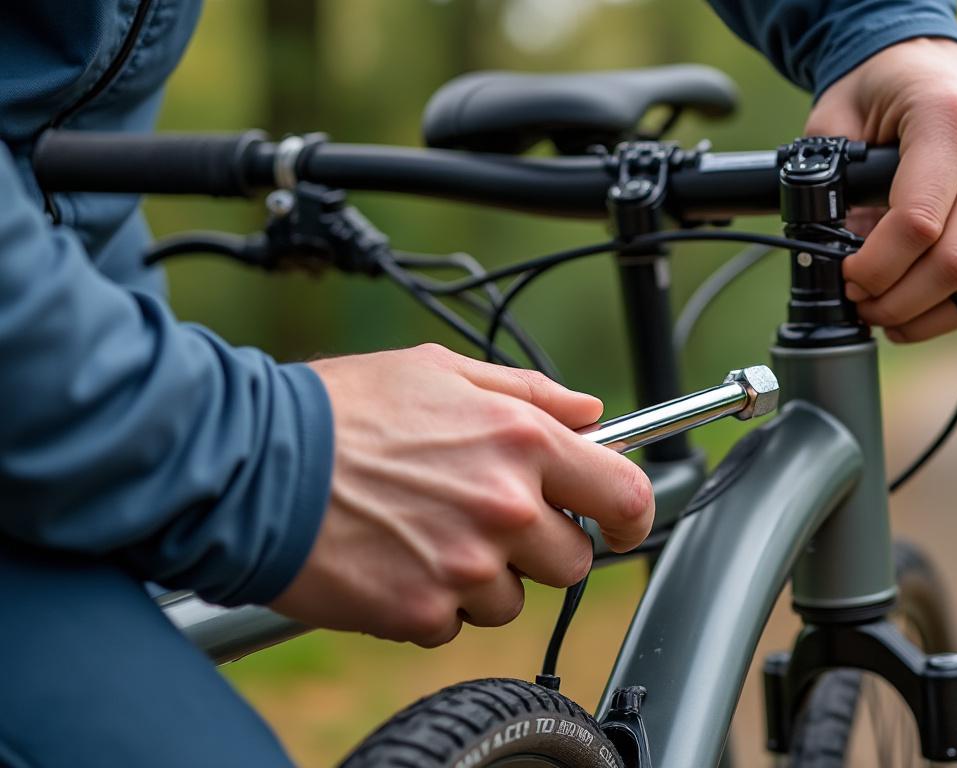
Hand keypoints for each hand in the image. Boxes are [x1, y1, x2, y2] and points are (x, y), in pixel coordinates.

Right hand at [270, 344, 653, 646]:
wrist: (251, 465)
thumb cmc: (339, 410)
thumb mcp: (439, 370)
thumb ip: (527, 393)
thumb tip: (589, 413)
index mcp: (520, 442)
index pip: (623, 496)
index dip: (630, 516)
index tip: (616, 523)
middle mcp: (505, 508)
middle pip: (570, 562)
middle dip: (540, 547)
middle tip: (486, 520)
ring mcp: (466, 566)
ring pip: (512, 600)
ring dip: (482, 577)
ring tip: (424, 533)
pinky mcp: (422, 612)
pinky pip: (454, 624)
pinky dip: (431, 601)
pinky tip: (393, 557)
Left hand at [805, 38, 956, 341]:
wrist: (931, 67)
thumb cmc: (881, 92)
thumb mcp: (836, 122)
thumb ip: (832, 186)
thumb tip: (843, 258)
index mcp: (955, 118)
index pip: (920, 221)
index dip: (875, 267)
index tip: (846, 278)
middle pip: (956, 263)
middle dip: (896, 300)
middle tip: (860, 303)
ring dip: (923, 317)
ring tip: (882, 312)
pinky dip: (956, 315)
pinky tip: (919, 309)